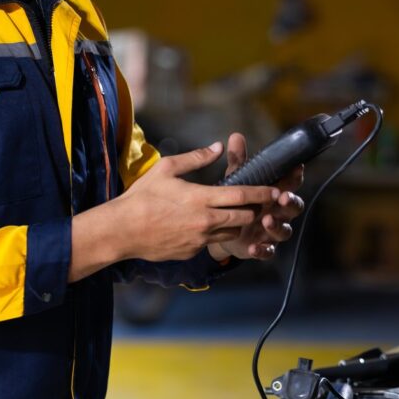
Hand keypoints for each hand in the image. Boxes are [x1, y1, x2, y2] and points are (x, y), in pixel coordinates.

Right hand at [103, 142, 278, 263]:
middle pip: (244, 218)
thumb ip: (196, 158)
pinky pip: (212, 243)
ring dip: (237, 225)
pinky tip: (205, 226)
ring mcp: (199, 239)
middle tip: (257, 203)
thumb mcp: (166, 169)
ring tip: (233, 214)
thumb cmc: (142, 196)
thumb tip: (218, 146)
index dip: (262, 193)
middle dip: (254, 210)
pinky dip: (215, 235)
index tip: (276, 190)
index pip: (241, 195)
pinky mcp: (192, 251)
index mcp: (201, 198)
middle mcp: (205, 221)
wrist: (122, 230)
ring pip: (232, 233)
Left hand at [207, 132, 304, 261]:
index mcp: (275, 193)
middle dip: (291, 202)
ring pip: (284, 230)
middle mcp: (279, 212)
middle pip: (294, 207)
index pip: (291, 183)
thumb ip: (239, 161)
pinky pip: (268, 251)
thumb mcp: (237, 180)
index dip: (295, 176)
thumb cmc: (239, 201)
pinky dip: (263, 250)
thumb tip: (236, 136)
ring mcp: (272, 231)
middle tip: (282, 197)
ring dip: (277, 225)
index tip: (296, 168)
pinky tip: (254, 247)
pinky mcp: (263, 247)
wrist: (226, 230)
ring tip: (267, 220)